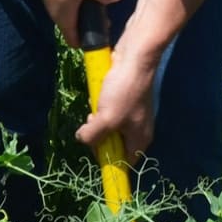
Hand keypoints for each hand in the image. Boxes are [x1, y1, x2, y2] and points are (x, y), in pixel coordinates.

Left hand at [76, 39, 162, 158]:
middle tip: (92, 125)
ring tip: (94, 110)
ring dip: (98, 121)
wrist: (134, 58)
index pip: (123, 163)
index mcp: (139, 140)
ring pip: (110, 127)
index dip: (107, 160)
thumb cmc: (123, 92)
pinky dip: (101, 108)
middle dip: (99, 136)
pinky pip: (110, 112)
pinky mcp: (125, 101)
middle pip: (114, 145)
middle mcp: (138, 130)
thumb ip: (92, 136)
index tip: (94, 149)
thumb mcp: (106, 119)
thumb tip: (82, 139)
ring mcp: (132, 115)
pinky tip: (97, 99)